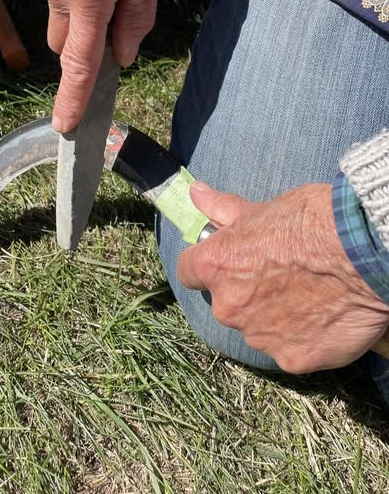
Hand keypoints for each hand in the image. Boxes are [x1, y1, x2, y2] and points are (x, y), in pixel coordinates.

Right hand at [41, 0, 168, 132]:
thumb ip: (136, 22)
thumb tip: (122, 56)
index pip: (79, 60)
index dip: (73, 96)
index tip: (65, 124)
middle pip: (64, 45)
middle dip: (85, 51)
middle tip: (118, 26)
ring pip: (61, 23)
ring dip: (83, 24)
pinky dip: (78, 3)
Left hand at [178, 182, 388, 372]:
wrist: (364, 253)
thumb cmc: (313, 222)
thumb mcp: (263, 208)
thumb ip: (224, 210)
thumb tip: (196, 195)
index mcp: (217, 266)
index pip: (189, 271)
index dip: (207, 264)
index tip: (227, 260)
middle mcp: (230, 307)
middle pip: (227, 303)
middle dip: (247, 292)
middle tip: (282, 274)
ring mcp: (261, 337)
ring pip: (259, 328)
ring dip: (275, 317)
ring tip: (309, 295)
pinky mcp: (294, 359)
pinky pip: (291, 349)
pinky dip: (304, 337)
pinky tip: (324, 316)